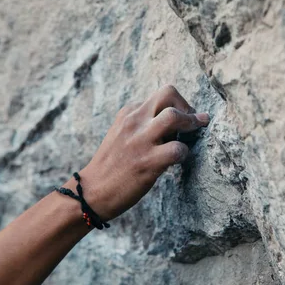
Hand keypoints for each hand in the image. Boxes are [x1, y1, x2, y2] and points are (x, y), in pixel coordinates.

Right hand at [66, 85, 209, 220]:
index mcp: (128, 113)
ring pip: (174, 116)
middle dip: (187, 106)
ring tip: (193, 135)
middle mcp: (134, 121)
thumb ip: (141, 123)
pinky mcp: (147, 162)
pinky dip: (185, 153)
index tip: (182, 120)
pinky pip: (177, 150)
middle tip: (193, 122)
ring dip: (191, 124)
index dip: (176, 105)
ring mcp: (140, 140)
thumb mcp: (120, 134)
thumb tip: (171, 120)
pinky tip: (179, 160)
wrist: (91, 192)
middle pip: (168, 93)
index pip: (160, 95)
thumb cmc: (111, 165)